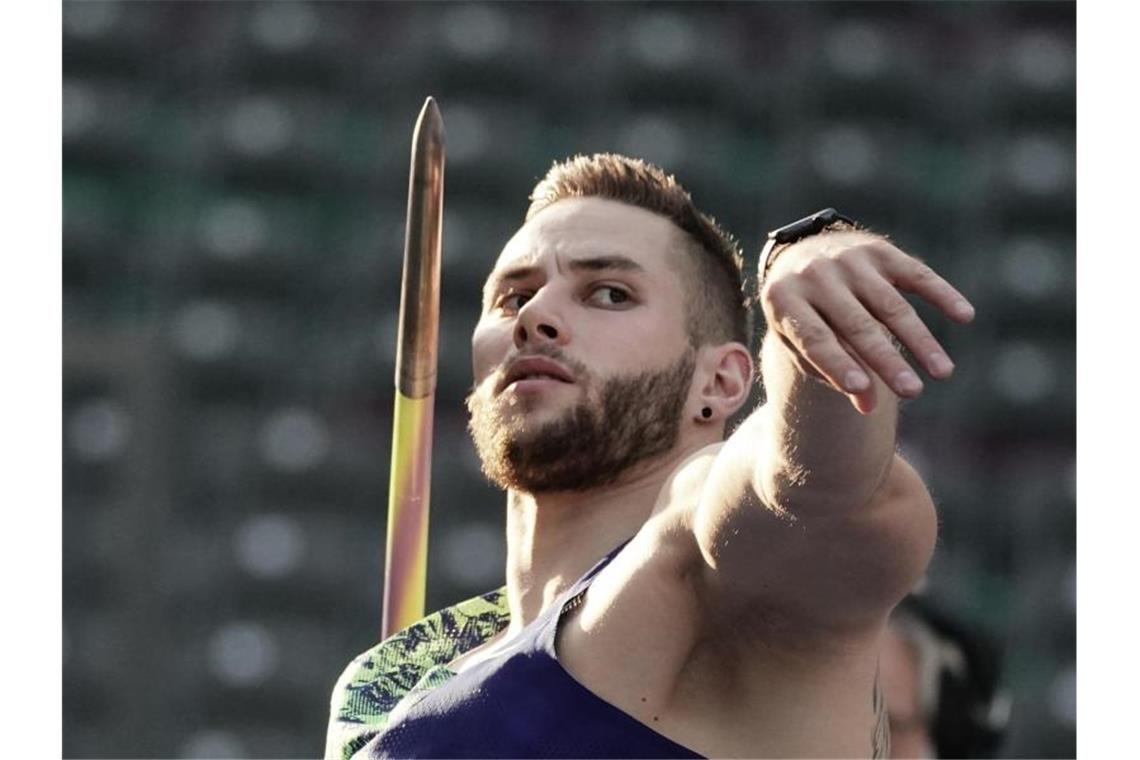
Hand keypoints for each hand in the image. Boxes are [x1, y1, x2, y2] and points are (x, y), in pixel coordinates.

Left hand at [759, 231, 974, 413]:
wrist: (800, 257)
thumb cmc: (803, 315)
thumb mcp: (800, 343)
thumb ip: (829, 372)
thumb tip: (868, 407)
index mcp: (784, 300)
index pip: (815, 338)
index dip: (838, 365)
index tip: (862, 391)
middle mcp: (814, 275)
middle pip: (857, 325)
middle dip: (886, 361)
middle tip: (912, 392)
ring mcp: (848, 259)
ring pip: (891, 305)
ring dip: (920, 339)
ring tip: (942, 372)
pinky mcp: (878, 250)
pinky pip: (916, 274)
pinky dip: (941, 294)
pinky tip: (964, 315)